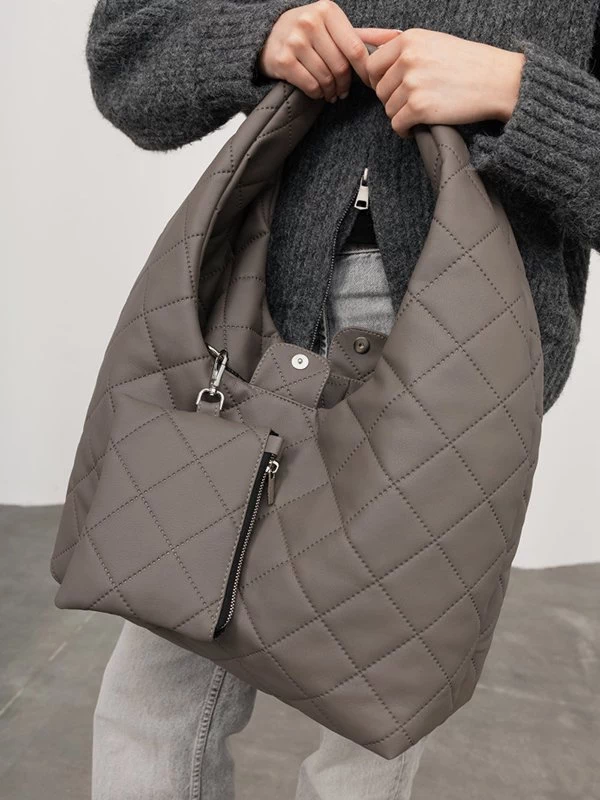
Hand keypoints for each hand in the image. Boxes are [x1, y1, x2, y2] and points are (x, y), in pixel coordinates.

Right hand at [257, 0, 398, 101]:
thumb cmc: (310, 33)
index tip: (366, 82)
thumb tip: (398, 37)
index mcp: (328, 11)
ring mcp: (295, 40)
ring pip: (326, 77)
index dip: (364, 71)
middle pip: (340, 66)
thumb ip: (364, 36)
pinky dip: (317, 93)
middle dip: (344, 84)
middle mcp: (310, 22)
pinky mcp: (283, 60)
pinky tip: (317, 91)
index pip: (355, 48)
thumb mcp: (335, 28)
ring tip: (331, 93)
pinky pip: (310, 85)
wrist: (269, 36)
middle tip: (343, 92)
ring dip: (331, 91)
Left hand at [363, 28, 525, 136]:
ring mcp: (412, 83)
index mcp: (408, 39)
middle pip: (379, 89)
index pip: (372, 65)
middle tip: (412, 100)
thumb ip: (399, 44)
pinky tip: (417, 126)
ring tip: (419, 111)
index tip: (393, 87)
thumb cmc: (467, 62)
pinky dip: (405, 130)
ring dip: (401, 114)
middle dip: (392, 98)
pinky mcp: (419, 107)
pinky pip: (397, 125)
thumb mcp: (432, 41)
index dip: (380, 80)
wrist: (497, 80)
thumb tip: (364, 40)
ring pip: (388, 108)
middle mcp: (408, 59)